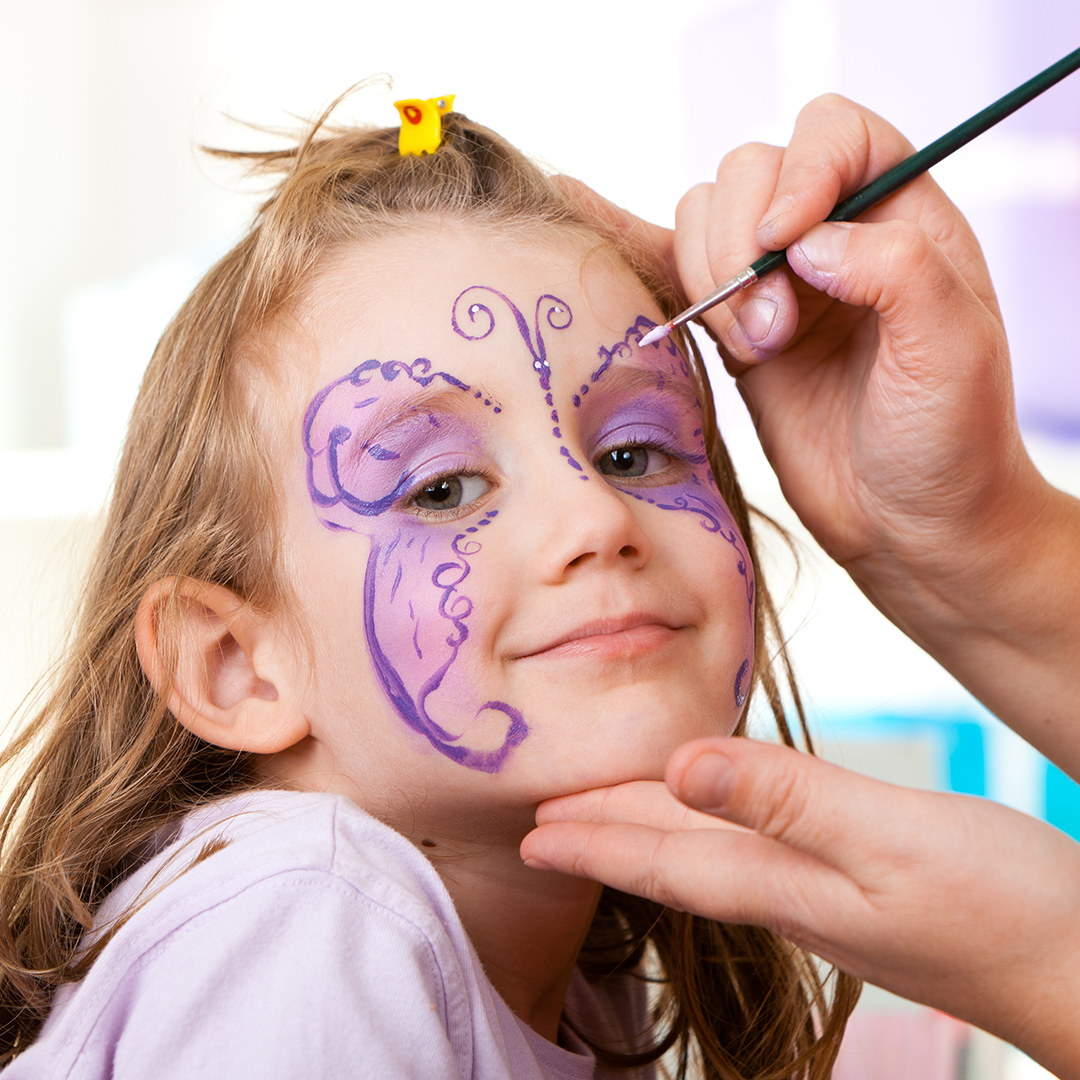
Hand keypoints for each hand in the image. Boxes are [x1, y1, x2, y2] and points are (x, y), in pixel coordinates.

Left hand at [521, 737, 1079, 1078]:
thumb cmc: (1003, 909)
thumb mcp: (891, 840)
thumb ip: (786, 800)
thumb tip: (681, 769)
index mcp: (785, 882)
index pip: (663, 860)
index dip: (593, 841)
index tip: (530, 836)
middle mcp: (794, 893)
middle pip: (676, 859)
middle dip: (606, 838)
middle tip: (544, 829)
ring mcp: (829, 895)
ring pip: (712, 855)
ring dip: (653, 835)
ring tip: (610, 821)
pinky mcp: (865, 885)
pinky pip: (758, 850)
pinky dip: (716, 829)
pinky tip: (724, 822)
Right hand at [562, 97, 1079, 775]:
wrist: (910, 527)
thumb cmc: (950, 443)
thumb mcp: (951, 348)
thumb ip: (894, 266)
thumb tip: (803, 238)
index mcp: (902, 219)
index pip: (834, 135)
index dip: (799, 172)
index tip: (786, 242)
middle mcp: (833, 239)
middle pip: (748, 173)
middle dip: (742, 248)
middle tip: (773, 333)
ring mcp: (777, 287)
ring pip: (703, 224)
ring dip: (709, 280)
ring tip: (755, 350)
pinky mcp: (735, 337)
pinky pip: (672, 276)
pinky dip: (628, 249)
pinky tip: (581, 214)